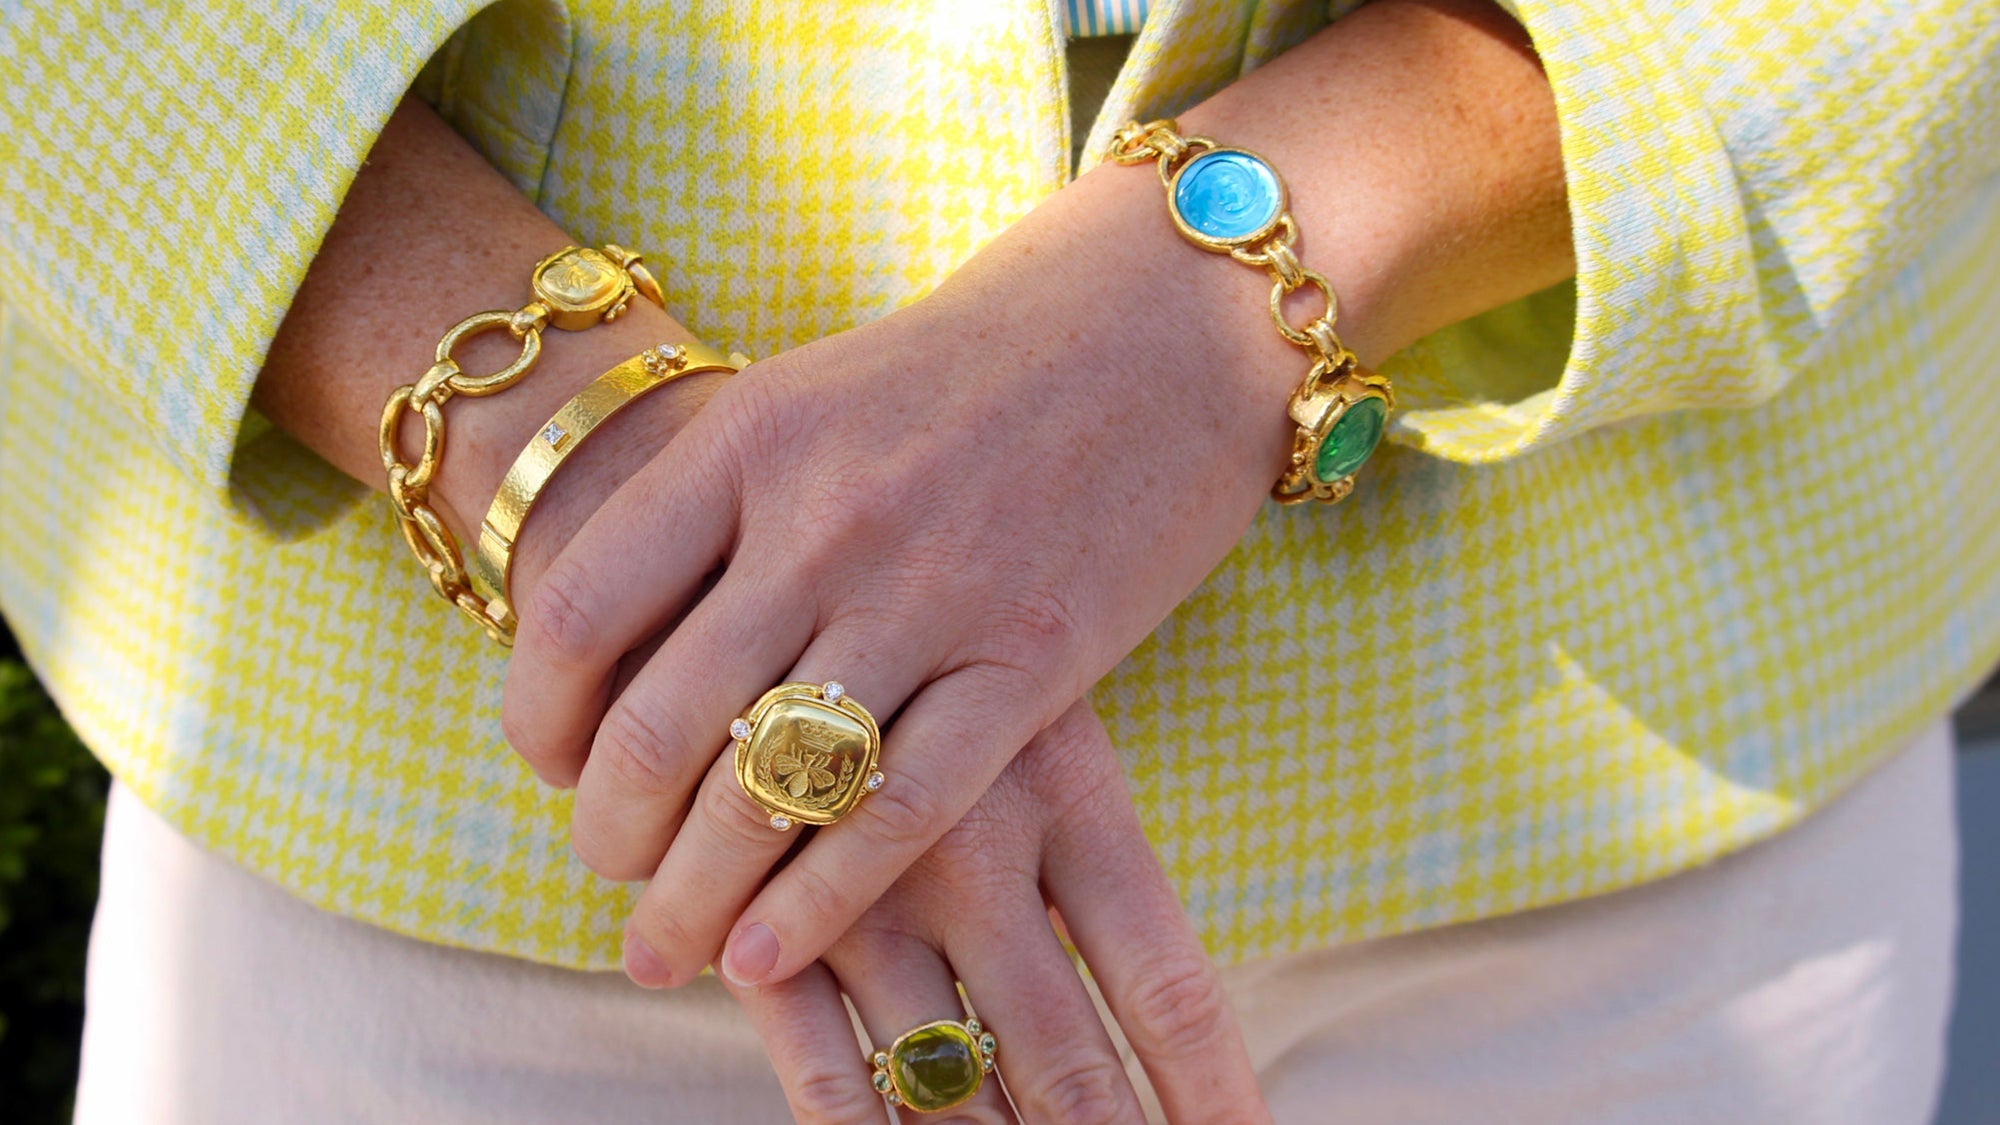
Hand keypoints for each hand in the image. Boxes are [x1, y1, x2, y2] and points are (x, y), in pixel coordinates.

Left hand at [497, 0, 1569, 989]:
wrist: (1168, 320)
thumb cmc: (980, 365)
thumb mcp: (820, 395)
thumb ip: (725, 508)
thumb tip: (626, 648)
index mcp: (750, 438)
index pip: (580, 607)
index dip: (538, 718)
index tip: (553, 770)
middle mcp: (821, 518)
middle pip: (656, 724)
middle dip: (611, 836)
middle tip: (615, 877)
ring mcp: (929, 591)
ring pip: (763, 788)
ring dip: (693, 895)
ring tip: (669, 948)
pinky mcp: (1034, 656)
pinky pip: (898, 811)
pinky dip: (818, 903)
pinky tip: (770, 953)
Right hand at [729, 701, 1269, 1124]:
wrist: (739, 574)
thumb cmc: (920, 652)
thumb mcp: (1031, 714)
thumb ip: (1087, 853)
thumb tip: (1172, 1012)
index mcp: (1073, 799)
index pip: (1170, 987)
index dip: (1216, 1095)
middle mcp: (981, 859)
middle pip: (1069, 1065)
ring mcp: (867, 896)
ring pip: (950, 1089)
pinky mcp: (766, 917)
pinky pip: (821, 1069)